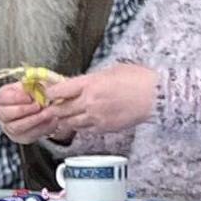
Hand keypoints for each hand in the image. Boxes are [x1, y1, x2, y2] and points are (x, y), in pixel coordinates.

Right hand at [0, 75, 56, 143]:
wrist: (40, 108)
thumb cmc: (34, 93)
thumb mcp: (33, 84)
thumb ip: (32, 83)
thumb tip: (33, 84)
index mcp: (1, 98)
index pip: (2, 98)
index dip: (16, 98)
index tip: (30, 96)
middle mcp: (1, 114)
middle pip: (6, 114)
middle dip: (24, 110)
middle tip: (38, 105)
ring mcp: (9, 127)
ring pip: (17, 127)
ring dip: (34, 120)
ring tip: (47, 114)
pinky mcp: (20, 137)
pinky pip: (29, 136)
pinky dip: (42, 129)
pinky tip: (52, 121)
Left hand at [38, 62, 155, 138]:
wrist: (155, 96)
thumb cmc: (138, 79)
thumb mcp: (111, 70)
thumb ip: (92, 79)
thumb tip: (80, 84)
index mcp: (89, 84)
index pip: (59, 91)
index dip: (48, 94)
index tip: (45, 93)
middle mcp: (89, 102)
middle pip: (60, 110)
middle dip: (52, 109)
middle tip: (47, 109)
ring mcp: (96, 117)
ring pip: (70, 123)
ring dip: (64, 120)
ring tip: (61, 117)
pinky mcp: (104, 128)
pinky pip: (85, 130)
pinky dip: (80, 126)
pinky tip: (81, 122)